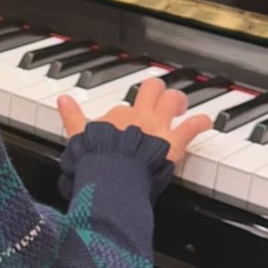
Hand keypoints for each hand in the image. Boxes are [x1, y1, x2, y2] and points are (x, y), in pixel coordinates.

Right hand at [57, 77, 213, 163]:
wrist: (112, 177)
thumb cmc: (95, 161)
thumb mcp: (76, 137)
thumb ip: (71, 116)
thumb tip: (62, 99)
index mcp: (116, 116)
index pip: (124, 106)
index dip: (127, 113)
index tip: (126, 119)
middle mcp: (139, 116)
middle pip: (151, 90)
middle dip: (157, 92)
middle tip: (160, 98)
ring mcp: (157, 127)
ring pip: (173, 100)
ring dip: (178, 101)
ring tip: (181, 106)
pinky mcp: (173, 142)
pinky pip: (192, 126)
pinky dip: (200, 123)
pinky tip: (205, 122)